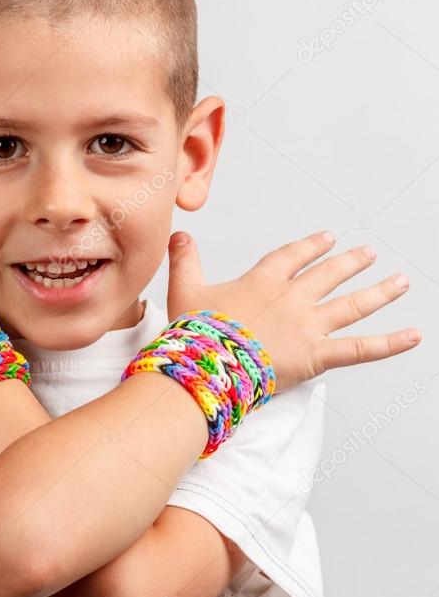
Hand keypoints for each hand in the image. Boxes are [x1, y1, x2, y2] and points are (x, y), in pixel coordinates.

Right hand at [165, 229, 419, 391]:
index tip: (325, 239)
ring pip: (353, 304)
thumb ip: (186, 260)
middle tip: (368, 255)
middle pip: (329, 275)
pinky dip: (390, 343)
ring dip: (380, 292)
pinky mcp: (319, 354)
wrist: (210, 361)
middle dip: (350, 263)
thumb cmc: (197, 331)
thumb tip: (180, 235)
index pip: (292, 257)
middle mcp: (293, 299)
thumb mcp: (184, 289)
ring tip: (401, 282)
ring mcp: (309, 325)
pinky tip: (415, 335)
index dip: (310, 247)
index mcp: (263, 281)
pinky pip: (362, 349)